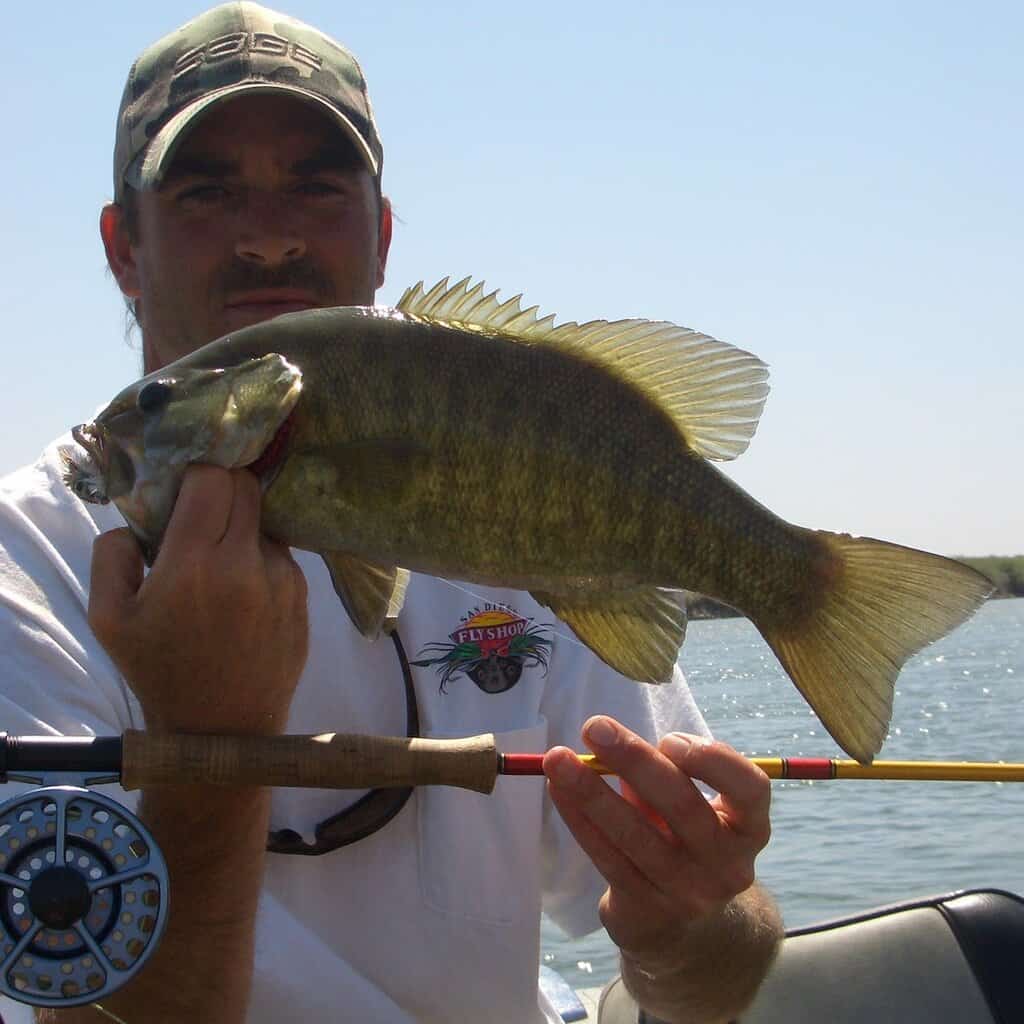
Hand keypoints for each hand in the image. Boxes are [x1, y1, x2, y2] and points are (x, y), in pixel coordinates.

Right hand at [89, 465, 308, 733]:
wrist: (221, 729)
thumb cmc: (159, 672)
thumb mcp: (109, 619)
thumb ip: (112, 555)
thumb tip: (138, 519)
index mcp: (194, 564)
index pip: (214, 477)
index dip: (199, 473)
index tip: (186, 487)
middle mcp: (246, 564)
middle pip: (247, 488)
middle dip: (224, 490)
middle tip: (203, 514)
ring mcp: (283, 580)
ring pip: (266, 523)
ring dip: (243, 531)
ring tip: (221, 568)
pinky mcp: (304, 597)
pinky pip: (283, 556)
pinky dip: (263, 561)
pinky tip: (244, 594)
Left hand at [543, 716, 771, 963]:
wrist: (689, 931)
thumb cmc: (687, 841)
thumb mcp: (694, 809)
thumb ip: (666, 776)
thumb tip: (613, 741)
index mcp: (748, 828)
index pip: (750, 789)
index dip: (712, 760)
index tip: (669, 738)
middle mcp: (727, 864)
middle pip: (682, 806)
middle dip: (635, 761)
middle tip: (595, 727)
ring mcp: (688, 893)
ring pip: (634, 835)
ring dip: (591, 791)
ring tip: (557, 759)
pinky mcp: (647, 911)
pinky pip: (606, 857)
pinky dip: (578, 819)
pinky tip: (557, 789)